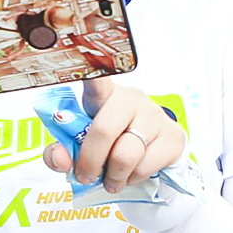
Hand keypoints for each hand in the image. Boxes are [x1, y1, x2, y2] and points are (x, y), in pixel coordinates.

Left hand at [40, 76, 187, 191]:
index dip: (89, 71)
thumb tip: (59, 158)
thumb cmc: (111, 143)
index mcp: (104, 94)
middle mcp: (131, 99)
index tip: (81, 53)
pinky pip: (145, 167)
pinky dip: (132, 179)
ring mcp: (155, 115)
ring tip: (112, 178)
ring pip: (126, 155)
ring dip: (114, 176)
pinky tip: (131, 173)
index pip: (97, 80)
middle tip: (86, 176)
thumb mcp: (81, 146)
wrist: (151, 152)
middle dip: (91, 162)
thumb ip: (61, 152)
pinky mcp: (173, 136)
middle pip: (104, 130)